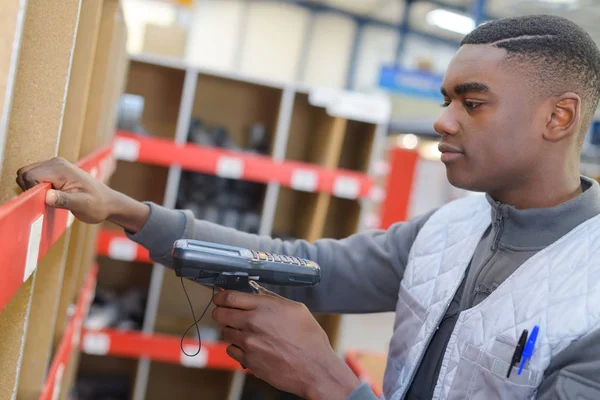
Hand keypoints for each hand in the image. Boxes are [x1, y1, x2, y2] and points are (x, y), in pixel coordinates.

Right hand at [15, 157, 148, 231]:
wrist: (108, 202)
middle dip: (30, 189)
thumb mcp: (82, 205)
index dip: (32, 190)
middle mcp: (56, 162)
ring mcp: (55, 165)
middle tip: (49, 200)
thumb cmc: (97, 205)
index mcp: (61, 168)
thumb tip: (47, 196)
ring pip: (27, 174)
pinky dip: (36, 188)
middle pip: (24, 173)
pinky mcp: (55, 171)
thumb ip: (64, 200)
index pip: (29, 175)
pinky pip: (34, 177)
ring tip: (52, 198)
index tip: (46, 201)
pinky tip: (52, 196)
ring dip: (33, 189)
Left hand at [212, 284, 360, 399]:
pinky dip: (236, 347)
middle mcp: (253, 323)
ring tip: (245, 332)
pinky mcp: (248, 360)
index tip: (220, 298)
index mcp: (265, 307)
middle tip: (227, 313)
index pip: (230, 297)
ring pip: (224, 331)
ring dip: (231, 330)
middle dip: (221, 312)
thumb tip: (258, 293)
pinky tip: (249, 346)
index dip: (221, 296)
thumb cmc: (310, 339)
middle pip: (220, 313)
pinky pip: (230, 350)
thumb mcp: (296, 309)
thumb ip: (273, 299)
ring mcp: (248, 343)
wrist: (314, 368)